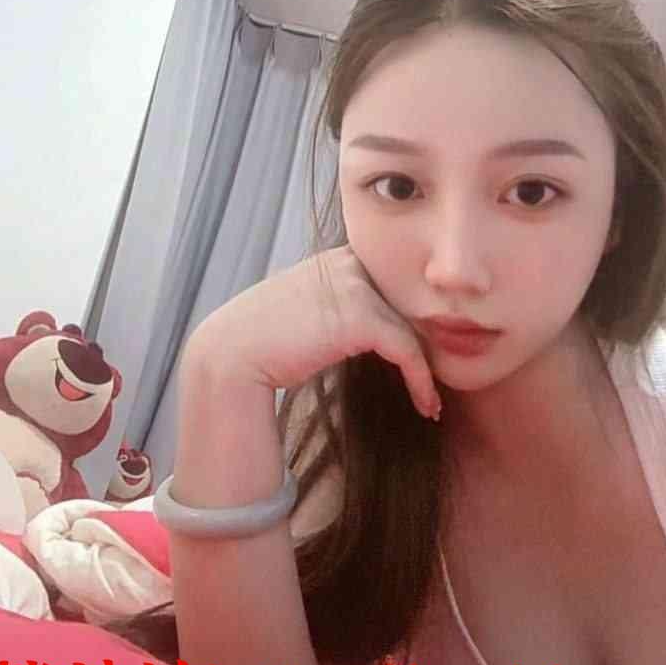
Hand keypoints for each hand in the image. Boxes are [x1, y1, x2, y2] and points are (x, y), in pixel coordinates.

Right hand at [188, 244, 441, 420]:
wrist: (231, 356)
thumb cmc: (265, 343)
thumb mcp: (308, 311)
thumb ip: (340, 307)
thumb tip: (378, 332)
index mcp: (337, 258)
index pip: (391, 286)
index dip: (409, 323)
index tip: (419, 359)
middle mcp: (349, 261)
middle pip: (406, 304)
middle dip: (426, 343)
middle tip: (434, 382)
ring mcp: (355, 284)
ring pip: (412, 328)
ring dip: (426, 370)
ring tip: (430, 402)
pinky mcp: (361, 315)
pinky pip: (407, 350)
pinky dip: (420, 381)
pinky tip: (426, 406)